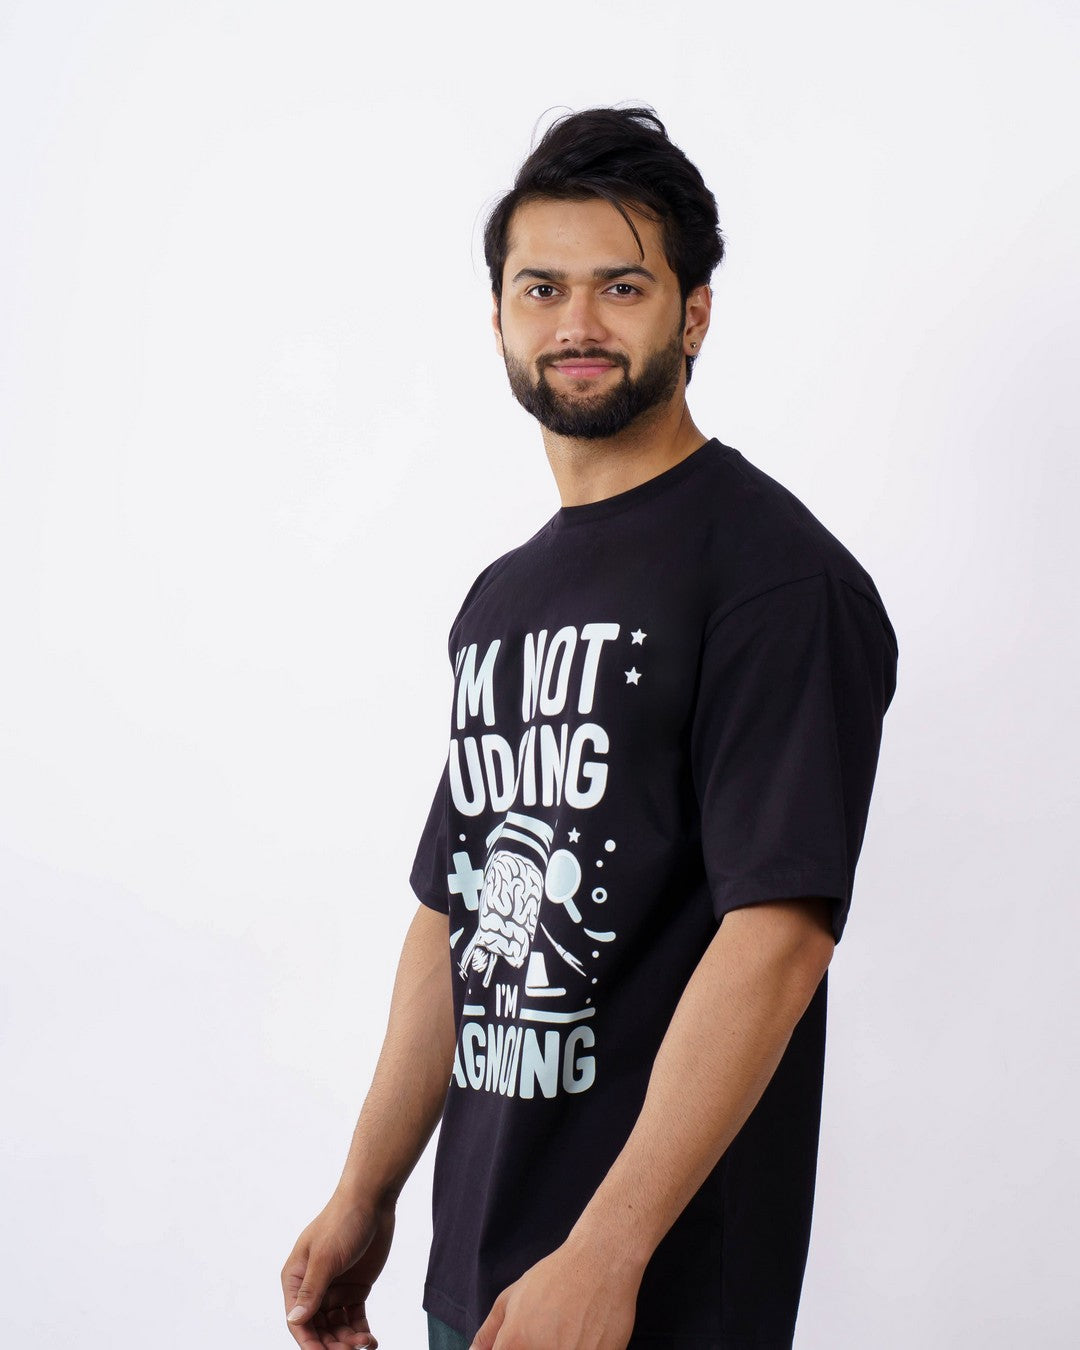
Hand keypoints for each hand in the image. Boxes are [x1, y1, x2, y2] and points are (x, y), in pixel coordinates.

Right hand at [281, 1193, 394, 1348]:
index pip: (298, 1319)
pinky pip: (355, 1318)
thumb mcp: (325, 1257)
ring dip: (348, 1339)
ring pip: (336, 1326)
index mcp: (296, 1278)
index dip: (309, 1342)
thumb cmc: (341, 1221)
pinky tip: (371, 1340)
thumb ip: (311, 1290)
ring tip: (366, 1343)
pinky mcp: (356, 1288)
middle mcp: (313, 1287)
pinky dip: (361, 1331)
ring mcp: (335, 1288)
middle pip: (317, 1327)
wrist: (372, 1200)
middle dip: (332, 1343)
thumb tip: (295, 1320)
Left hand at [470, 1241, 640, 1349]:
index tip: (520, 1343)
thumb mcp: (512, 1297)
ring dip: (559, 1348)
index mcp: (516, 1343)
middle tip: (547, 1332)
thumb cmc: (556, 1277)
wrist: (601, 1263)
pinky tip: (583, 1335)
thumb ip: (490, 1331)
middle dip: (535, 1347)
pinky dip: (580, 1349)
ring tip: (566, 1331)